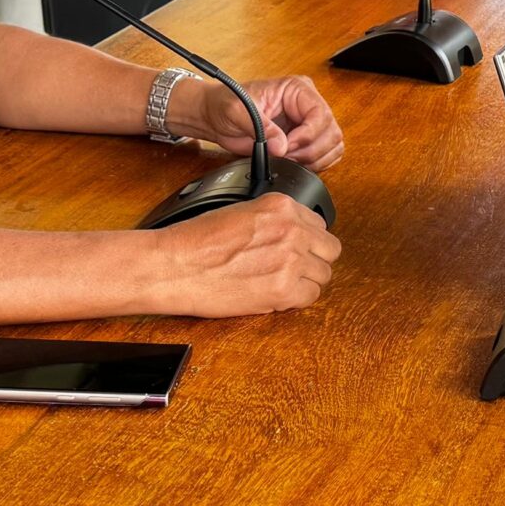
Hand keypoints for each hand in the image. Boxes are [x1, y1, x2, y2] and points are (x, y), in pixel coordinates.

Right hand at [144, 193, 339, 316]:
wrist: (175, 265)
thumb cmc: (195, 241)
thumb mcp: (241, 210)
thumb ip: (273, 219)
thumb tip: (290, 234)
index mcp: (281, 206)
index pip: (319, 224)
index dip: (308, 240)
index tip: (296, 249)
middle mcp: (292, 229)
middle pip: (329, 249)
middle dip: (313, 260)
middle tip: (292, 269)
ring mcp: (291, 259)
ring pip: (324, 275)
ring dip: (305, 281)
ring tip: (279, 283)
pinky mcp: (283, 289)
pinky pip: (310, 296)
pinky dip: (296, 300)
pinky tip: (275, 295)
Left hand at [180, 75, 346, 170]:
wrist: (216, 116)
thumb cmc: (225, 104)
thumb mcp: (238, 111)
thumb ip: (261, 128)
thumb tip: (282, 146)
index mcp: (297, 89)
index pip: (320, 114)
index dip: (308, 135)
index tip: (287, 147)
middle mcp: (307, 105)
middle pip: (331, 132)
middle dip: (310, 150)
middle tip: (286, 156)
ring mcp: (308, 123)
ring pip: (333, 146)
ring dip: (314, 160)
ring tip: (288, 160)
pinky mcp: (305, 140)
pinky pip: (326, 156)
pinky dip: (315, 165)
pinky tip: (294, 164)